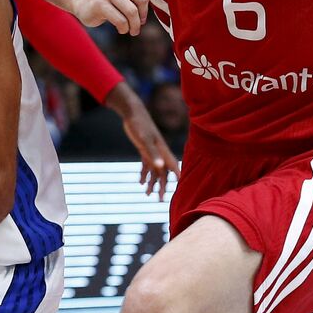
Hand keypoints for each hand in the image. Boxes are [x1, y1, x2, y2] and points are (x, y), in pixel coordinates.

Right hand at [71, 0, 152, 34]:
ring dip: (134, 25)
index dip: (147, 3)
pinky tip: (121, 29)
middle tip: (138, 23)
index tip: (141, 11)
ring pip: (132, 11)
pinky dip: (124, 28)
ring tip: (132, 30)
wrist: (82, 0)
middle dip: (142, 15)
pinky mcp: (98, 3)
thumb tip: (164, 7)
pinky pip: (120, 20)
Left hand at [104, 80, 179, 200]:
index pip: (172, 166)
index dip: (177, 176)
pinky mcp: (144, 148)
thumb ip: (152, 154)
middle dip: (162, 186)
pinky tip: (141, 182)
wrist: (132, 112)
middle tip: (159, 200)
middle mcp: (159, 152)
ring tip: (148, 195)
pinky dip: (144, 173)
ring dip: (152, 182)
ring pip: (154, 170)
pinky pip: (147, 164)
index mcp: (162, 150)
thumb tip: (159, 167)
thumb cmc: (140, 124)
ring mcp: (152, 150)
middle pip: (163, 172)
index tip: (180, 188)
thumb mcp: (144, 140)